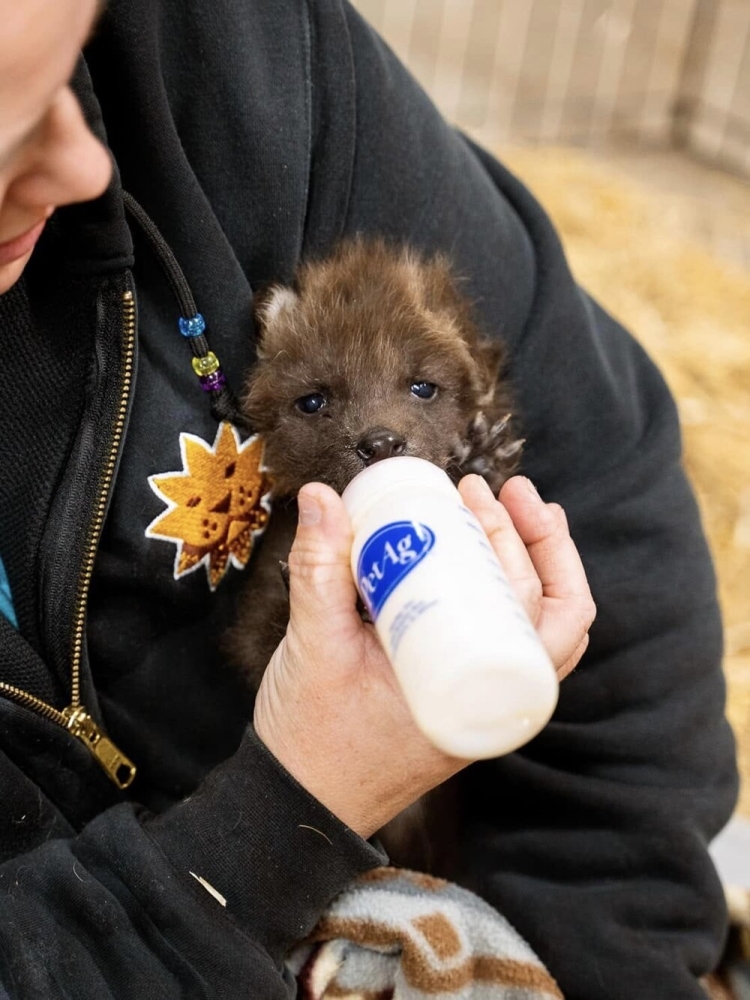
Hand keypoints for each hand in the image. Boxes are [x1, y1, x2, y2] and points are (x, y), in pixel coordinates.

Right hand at [253, 476, 594, 837]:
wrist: (302, 803)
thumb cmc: (313, 739)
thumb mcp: (314, 647)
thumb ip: (318, 571)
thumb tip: (324, 497)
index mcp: (475, 697)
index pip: (533, 610)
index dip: (522, 543)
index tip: (484, 495)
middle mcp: (495, 707)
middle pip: (552, 613)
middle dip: (531, 541)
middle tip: (493, 492)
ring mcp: (484, 708)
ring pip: (544, 634)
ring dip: (538, 571)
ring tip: (515, 514)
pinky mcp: (464, 702)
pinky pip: (512, 650)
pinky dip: (514, 603)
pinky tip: (491, 567)